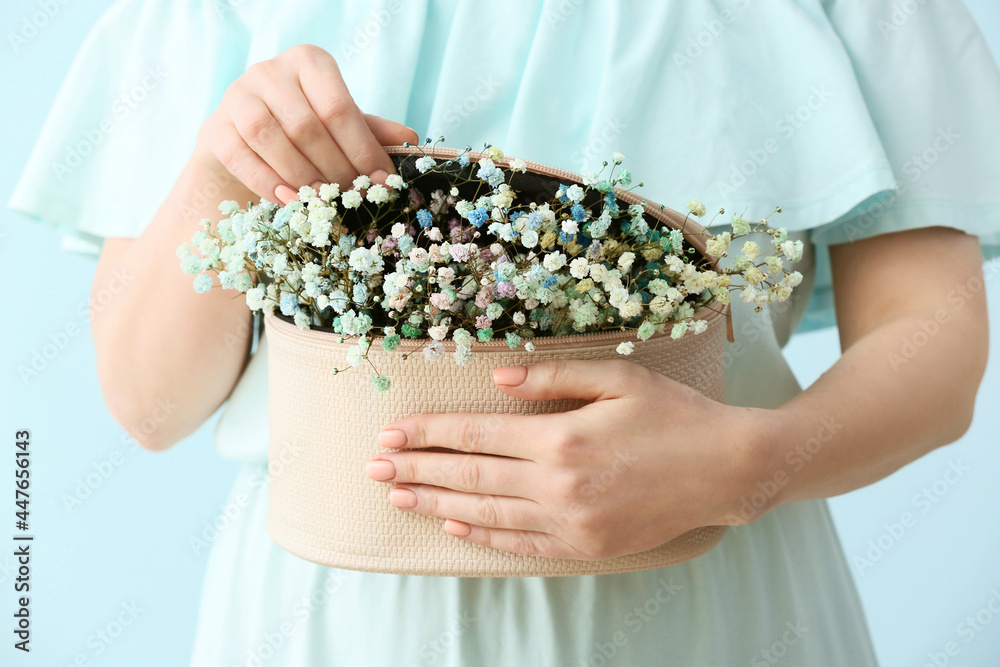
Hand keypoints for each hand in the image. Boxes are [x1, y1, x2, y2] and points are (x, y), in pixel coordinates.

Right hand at [196, 44, 417, 204]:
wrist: (245, 143)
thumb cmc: (303, 132)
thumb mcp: (340, 127)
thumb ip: (370, 130)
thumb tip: (411, 141)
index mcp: (310, 63)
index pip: (338, 107)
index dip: (362, 148)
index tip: (381, 181)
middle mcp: (270, 70)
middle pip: (306, 125)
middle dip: (335, 169)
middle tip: (353, 199)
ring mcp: (237, 95)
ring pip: (269, 137)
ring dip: (300, 176)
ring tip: (322, 203)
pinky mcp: (214, 126)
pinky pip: (240, 156)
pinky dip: (267, 182)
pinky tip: (289, 202)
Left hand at [365, 360, 769, 559]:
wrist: (727, 470)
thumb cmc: (674, 416)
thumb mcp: (617, 379)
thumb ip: (550, 378)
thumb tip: (494, 376)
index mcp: (560, 438)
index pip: (475, 436)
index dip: (429, 434)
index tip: (392, 432)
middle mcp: (557, 486)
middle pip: (469, 477)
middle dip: (416, 469)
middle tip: (373, 467)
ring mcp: (571, 522)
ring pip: (486, 513)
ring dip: (436, 504)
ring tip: (397, 496)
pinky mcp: (586, 547)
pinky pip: (521, 544)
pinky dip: (483, 535)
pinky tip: (455, 526)